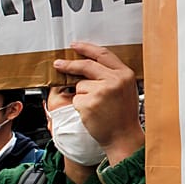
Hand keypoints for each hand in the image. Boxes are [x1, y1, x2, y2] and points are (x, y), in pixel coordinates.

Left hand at [52, 42, 143, 163]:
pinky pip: (76, 99)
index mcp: (125, 74)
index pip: (102, 54)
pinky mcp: (89, 104)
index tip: (75, 46)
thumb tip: (89, 64)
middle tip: (58, 64)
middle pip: (86, 66)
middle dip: (69, 64)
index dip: (86, 48)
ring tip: (98, 107)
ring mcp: (101, 92)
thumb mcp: (126, 89)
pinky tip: (93, 114)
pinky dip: (81, 107)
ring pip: (80, 85)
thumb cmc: (124, 115)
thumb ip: (112, 75)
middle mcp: (114, 80)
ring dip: (83, 95)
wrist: (124, 137)